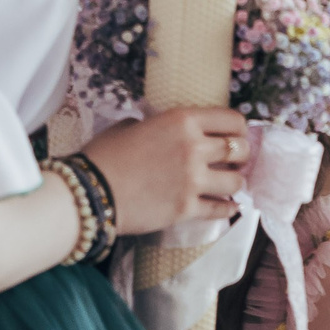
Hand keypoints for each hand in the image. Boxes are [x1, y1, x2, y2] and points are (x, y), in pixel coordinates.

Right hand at [78, 108, 249, 234]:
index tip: (236, 135)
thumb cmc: (103, 156)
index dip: (238, 128)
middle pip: (240, 149)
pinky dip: (227, 208)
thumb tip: (162, 127)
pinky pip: (221, 209)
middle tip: (234, 161)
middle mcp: (194, 148)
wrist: (87, 194)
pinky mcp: (187, 208)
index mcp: (182, 121)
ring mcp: (193, 180)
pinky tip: (228, 207)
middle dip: (241, 155)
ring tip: (227, 184)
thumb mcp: (129, 126)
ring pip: (237, 181)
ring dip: (234, 182)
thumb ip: (156, 124)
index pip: (232, 119)